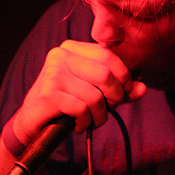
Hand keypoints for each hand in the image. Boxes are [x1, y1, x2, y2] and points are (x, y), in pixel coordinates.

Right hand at [13, 40, 146, 141]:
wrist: (31, 123)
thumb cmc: (65, 105)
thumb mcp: (94, 94)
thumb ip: (118, 90)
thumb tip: (142, 88)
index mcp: (72, 48)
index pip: (109, 55)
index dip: (123, 76)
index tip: (123, 93)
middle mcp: (61, 56)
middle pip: (105, 73)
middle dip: (114, 97)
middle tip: (108, 109)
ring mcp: (53, 73)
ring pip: (95, 95)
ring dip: (100, 115)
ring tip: (92, 121)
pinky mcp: (48, 94)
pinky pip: (82, 109)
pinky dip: (85, 122)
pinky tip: (79, 125)